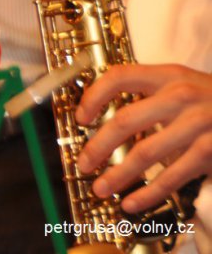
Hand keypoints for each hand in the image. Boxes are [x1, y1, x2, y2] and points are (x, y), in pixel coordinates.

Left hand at [75, 64, 211, 212]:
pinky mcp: (210, 151)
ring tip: (101, 188)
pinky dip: (148, 193)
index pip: (119, 76)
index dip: (93, 96)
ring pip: (145, 153)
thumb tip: (106, 120)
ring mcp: (197, 124)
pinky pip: (172, 176)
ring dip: (118, 174)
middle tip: (83, 163)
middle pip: (125, 120)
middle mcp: (181, 95)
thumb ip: (150, 95)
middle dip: (98, 146)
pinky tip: (133, 202)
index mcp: (169, 75)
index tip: (80, 118)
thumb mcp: (184, 85)